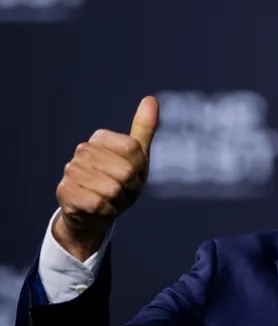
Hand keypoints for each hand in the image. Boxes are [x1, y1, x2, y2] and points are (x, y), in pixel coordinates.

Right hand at [54, 96, 158, 260]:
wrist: (96, 214)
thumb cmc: (120, 184)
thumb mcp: (137, 158)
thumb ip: (144, 129)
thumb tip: (151, 99)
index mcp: (101, 138)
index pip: (133, 150)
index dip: (139, 170)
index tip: (132, 176)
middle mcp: (82, 150)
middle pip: (125, 172)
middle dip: (130, 189)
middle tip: (121, 191)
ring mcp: (71, 169)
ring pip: (112, 189)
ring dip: (118, 201)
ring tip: (109, 200)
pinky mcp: (65, 191)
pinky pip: (99, 204)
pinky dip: (106, 211)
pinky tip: (98, 209)